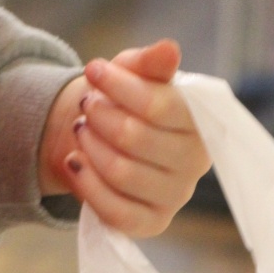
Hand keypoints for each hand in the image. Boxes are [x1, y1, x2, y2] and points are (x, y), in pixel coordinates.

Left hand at [43, 41, 210, 237]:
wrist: (103, 134)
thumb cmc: (125, 99)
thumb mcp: (132, 72)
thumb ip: (150, 63)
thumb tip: (169, 49)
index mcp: (199, 121)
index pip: (160, 106)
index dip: (120, 86)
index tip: (92, 70)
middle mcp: (196, 161)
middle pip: (135, 138)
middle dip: (100, 116)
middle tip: (86, 105)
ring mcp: (176, 196)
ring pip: (121, 173)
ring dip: (90, 146)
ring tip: (81, 130)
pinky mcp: (152, 223)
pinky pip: (115, 211)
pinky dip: (86, 184)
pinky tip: (74, 161)